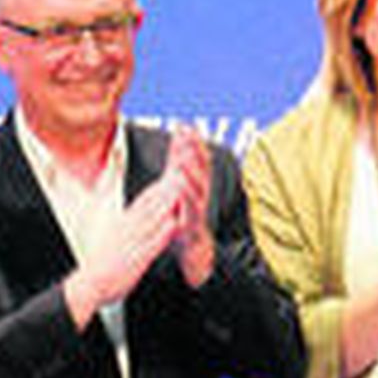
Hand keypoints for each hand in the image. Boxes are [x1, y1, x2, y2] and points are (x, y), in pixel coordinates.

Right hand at [65, 170, 184, 323]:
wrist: (89, 285)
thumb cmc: (103, 266)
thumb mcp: (116, 241)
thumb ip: (128, 230)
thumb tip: (137, 221)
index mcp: (123, 224)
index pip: (143, 201)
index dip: (159, 186)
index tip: (171, 173)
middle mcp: (128, 228)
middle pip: (151, 203)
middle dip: (167, 186)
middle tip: (182, 170)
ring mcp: (132, 241)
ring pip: (153, 217)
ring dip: (168, 202)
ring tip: (183, 188)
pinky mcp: (136, 257)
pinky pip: (153, 242)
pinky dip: (165, 230)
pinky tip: (177, 222)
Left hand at [166, 125, 214, 286]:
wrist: (194, 253)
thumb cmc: (185, 220)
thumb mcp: (181, 190)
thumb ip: (179, 167)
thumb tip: (178, 142)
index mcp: (195, 186)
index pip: (196, 159)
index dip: (192, 142)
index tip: (185, 125)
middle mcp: (199, 195)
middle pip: (199, 168)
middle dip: (193, 149)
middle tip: (187, 132)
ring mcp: (197, 209)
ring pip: (196, 185)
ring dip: (190, 169)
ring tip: (182, 155)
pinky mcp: (193, 224)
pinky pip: (190, 208)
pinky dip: (187, 195)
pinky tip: (180, 184)